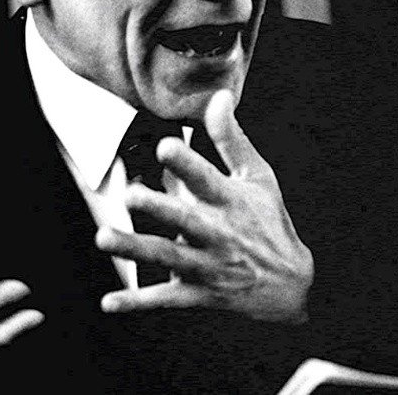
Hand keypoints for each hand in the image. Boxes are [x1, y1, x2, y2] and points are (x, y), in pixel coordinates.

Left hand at [95, 90, 313, 322]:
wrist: (293, 285)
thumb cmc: (270, 222)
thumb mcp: (258, 176)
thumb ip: (230, 138)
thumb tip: (218, 95)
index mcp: (232, 201)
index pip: (209, 179)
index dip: (188, 163)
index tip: (165, 147)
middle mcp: (219, 234)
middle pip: (186, 221)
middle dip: (159, 208)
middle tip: (130, 195)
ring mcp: (209, 266)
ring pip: (169, 257)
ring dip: (136, 249)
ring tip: (104, 238)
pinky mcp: (199, 293)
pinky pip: (166, 299)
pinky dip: (137, 301)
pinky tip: (110, 301)